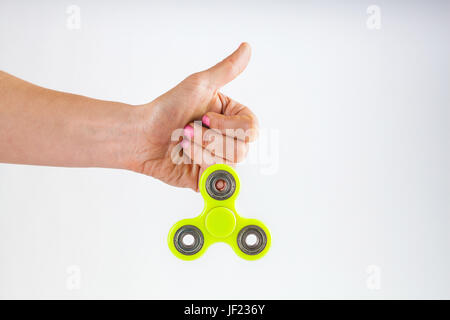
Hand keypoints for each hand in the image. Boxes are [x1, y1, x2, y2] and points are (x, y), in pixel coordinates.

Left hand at [130, 43, 257, 189]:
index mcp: (231, 119)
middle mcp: (228, 140)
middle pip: (243, 148)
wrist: (142, 134)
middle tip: (189, 129)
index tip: (205, 116)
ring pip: (230, 162)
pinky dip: (199, 162)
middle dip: (211, 138)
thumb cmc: (167, 108)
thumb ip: (227, 70)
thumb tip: (246, 47)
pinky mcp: (207, 177)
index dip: (230, 126)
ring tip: (184, 141)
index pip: (252, 129)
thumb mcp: (200, 85)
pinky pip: (216, 176)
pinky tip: (184, 155)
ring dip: (202, 149)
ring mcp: (219, 160)